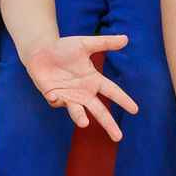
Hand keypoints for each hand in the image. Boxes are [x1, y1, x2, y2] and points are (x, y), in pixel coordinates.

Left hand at [24, 33, 140, 137]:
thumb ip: (104, 43)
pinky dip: (56, 99)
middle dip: (108, 124)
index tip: (135, 110)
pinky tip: (53, 93)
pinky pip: (57, 102)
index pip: (112, 92)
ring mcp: (69, 97)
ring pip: (78, 112)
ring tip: (84, 123)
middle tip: (118, 137)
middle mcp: (84, 92)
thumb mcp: (84, 44)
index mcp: (94, 80)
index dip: (123, 100)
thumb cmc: (64, 48)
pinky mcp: (55, 97)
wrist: (41, 52)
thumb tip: (126, 38)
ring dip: (80, 118)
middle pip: (99, 111)